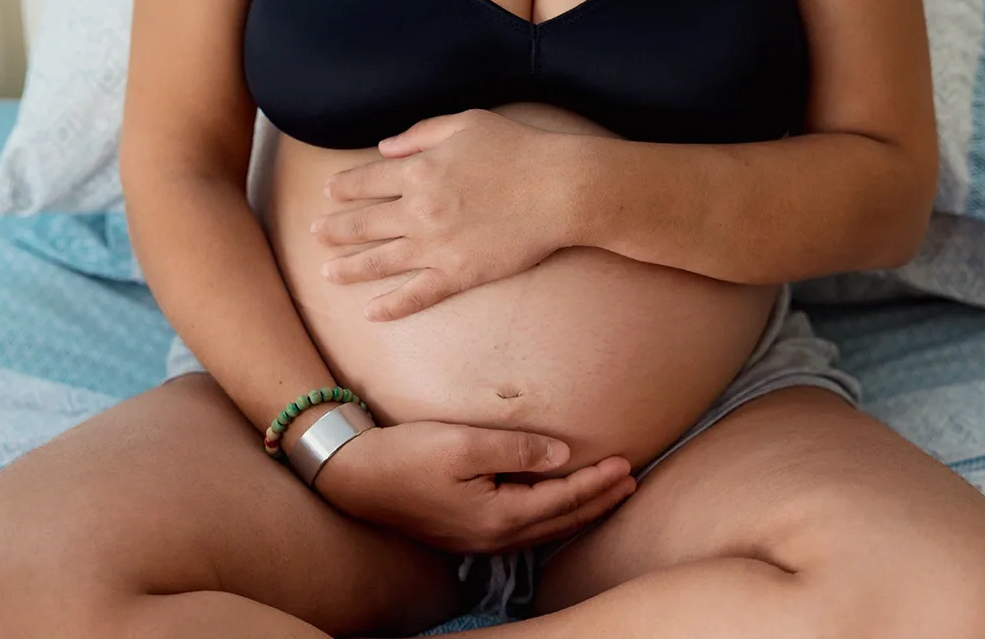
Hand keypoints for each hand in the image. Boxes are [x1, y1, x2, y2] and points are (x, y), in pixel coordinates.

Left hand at [311, 110, 581, 320]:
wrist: (561, 189)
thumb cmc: (519, 149)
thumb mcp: (466, 123)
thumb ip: (420, 133)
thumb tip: (385, 148)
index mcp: (419, 169)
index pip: (366, 181)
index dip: (344, 189)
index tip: (329, 194)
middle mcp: (419, 209)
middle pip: (364, 223)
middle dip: (334, 230)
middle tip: (314, 235)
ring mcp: (436, 246)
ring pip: (380, 262)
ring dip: (349, 268)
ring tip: (327, 274)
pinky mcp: (459, 274)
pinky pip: (417, 295)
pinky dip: (391, 307)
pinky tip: (370, 313)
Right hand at [315, 421, 634, 553]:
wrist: (352, 476)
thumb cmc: (405, 455)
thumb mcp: (463, 444)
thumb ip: (517, 449)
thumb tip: (562, 454)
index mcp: (497, 517)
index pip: (563, 499)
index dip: (597, 480)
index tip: (626, 461)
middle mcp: (492, 537)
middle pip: (561, 521)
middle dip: (599, 501)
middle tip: (632, 481)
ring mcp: (477, 541)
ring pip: (544, 529)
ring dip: (578, 511)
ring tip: (605, 494)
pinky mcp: (465, 533)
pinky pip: (524, 529)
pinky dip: (551, 516)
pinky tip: (555, 507)